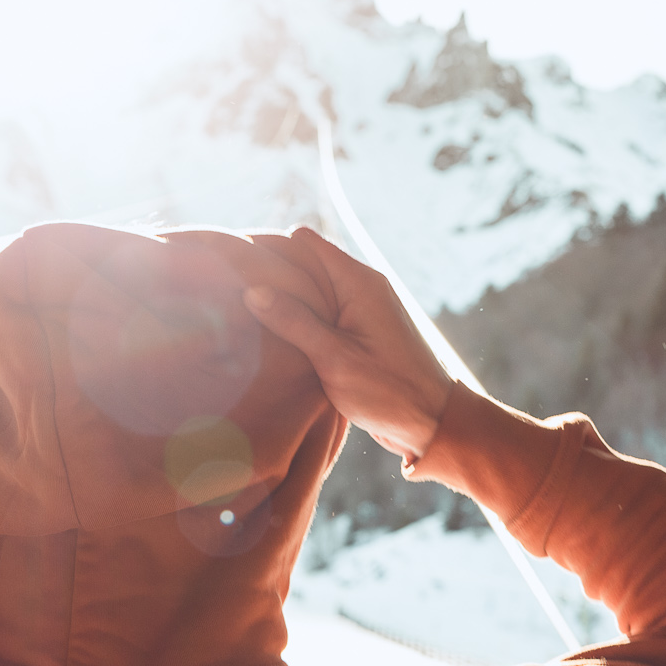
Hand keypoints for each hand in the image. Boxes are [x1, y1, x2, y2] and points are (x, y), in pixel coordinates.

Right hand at [242, 226, 453, 461]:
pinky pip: (323, 315)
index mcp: (359, 282)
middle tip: (233, 297)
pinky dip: (301, 322)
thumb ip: (295, 322)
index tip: (238, 270)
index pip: (306, 242)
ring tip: (246, 318)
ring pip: (312, 292)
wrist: (431, 423)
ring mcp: (362, 309)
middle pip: (306, 264)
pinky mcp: (359, 332)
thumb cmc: (389, 391)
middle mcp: (362, 287)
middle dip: (274, 279)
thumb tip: (253, 291)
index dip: (272, 251)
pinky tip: (275, 339)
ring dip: (286, 304)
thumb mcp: (335, 358)